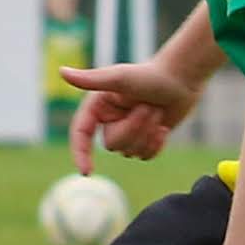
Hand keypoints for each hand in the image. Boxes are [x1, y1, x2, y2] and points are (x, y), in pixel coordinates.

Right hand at [61, 56, 197, 166]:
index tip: (87, 172)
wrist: (182, 79)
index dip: (80, 153)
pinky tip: (163, 129)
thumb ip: (91, 79)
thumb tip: (61, 72)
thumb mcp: (120, 77)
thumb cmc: (151, 75)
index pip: (80, 133)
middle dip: (134, 129)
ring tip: (157, 112)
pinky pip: (144, 157)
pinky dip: (156, 145)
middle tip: (150, 108)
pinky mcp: (145, 139)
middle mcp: (109, 120)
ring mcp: (127, 131)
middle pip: (112, 145)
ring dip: (147, 135)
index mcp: (97, 106)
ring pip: (130, 152)